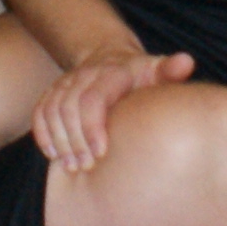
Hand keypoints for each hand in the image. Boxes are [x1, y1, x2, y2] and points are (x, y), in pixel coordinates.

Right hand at [32, 48, 195, 171]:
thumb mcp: (158, 71)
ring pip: (52, 110)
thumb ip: (170, 70)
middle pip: (69, 108)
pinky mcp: (54, 91)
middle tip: (86, 167)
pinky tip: (52, 154)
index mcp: (112, 73)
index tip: (101, 154)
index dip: (93, 127)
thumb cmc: (142, 75)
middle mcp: (85, 75)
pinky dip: (42, 133)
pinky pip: (40, 111)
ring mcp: (66, 83)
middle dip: (75, 141)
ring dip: (59, 141)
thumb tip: (187, 62)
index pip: (93, 98)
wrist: (112, 57)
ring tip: (71, 166)